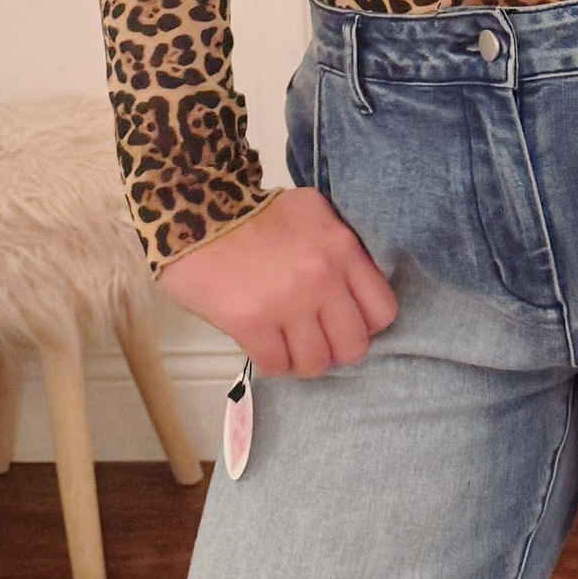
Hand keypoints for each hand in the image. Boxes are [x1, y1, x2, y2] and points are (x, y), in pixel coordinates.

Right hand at [155, 189, 399, 377]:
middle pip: (353, 346)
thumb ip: (338, 247)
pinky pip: (276, 365)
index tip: (344, 321)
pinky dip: (271, 362)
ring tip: (287, 344)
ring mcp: (288, 303)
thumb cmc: (253, 214)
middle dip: (334, 349)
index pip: (382, 311)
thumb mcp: (312, 213)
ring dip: (301, 360)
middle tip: (315, 340)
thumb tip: (351, 285)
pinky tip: (262, 344)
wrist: (195, 213)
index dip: (364, 324)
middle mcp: (323, 278)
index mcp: (342, 249)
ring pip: (316, 363)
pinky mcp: (252, 323)